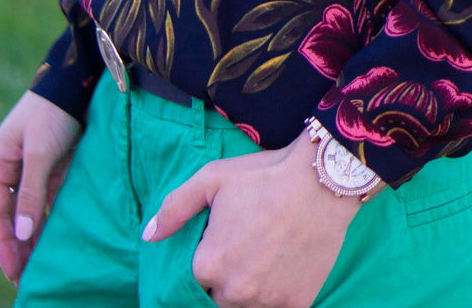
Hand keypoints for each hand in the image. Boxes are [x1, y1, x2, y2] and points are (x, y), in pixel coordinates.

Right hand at [0, 88, 81, 282]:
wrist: (77, 82)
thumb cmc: (52, 113)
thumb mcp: (39, 152)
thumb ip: (30, 193)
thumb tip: (22, 234)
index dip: (2, 244)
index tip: (12, 272)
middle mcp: (9, 169)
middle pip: (9, 217)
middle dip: (15, 247)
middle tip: (24, 280)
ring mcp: (30, 169)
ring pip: (28, 213)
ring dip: (32, 239)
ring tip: (38, 270)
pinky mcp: (52, 168)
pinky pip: (46, 202)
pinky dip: (47, 222)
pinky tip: (53, 243)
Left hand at [144, 129, 361, 307]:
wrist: (322, 181)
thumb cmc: (264, 177)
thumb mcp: (212, 179)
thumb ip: (175, 208)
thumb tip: (149, 236)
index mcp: (209, 266)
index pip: (192, 285)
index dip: (204, 266)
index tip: (216, 251)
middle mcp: (235, 292)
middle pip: (217, 301)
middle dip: (223, 282)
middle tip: (241, 253)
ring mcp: (267, 302)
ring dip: (248, 292)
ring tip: (261, 260)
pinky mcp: (295, 305)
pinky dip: (274, 296)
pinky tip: (281, 270)